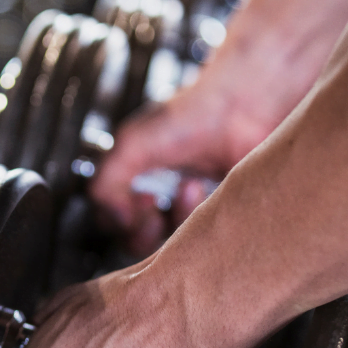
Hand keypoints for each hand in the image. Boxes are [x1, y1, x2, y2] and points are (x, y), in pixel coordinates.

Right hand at [90, 70, 278, 253]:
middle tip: (153, 207)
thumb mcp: (131, 145)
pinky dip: (197, 214)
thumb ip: (105, 184)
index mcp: (133, 176)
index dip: (117, 219)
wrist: (242, 107)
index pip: (110, 221)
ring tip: (187, 186)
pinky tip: (201, 188)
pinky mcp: (214, 212)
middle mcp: (158, 192)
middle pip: (136, 240)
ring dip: (175, 216)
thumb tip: (116, 217)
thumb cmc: (191, 115)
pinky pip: (199, 236)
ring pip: (168, 241)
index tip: (132, 199)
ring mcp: (187, 205)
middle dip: (143, 229)